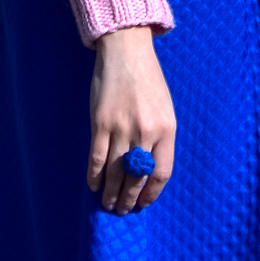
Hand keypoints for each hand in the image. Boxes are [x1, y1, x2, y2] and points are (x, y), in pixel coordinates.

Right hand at [88, 26, 175, 214]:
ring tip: (108, 203)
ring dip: (111, 192)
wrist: (126, 51)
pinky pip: (96, 157)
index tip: (144, 203)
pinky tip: (93, 185)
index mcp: (166, 129)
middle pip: (136, 176)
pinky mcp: (99, 123)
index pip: (161, 172)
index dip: (151, 193)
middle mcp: (145, 132)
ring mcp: (121, 128)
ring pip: (114, 171)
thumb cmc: (148, 80)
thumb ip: (159, 137)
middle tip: (123, 209)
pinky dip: (93, 175)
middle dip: (129, 198)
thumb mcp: (165, 108)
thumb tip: (147, 169)